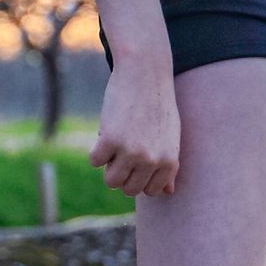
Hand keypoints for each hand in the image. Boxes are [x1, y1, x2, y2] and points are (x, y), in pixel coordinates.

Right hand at [90, 59, 180, 196]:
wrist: (144, 73)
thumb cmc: (158, 104)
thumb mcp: (171, 136)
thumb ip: (169, 165)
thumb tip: (168, 193)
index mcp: (169, 161)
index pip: (149, 191)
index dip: (140, 177)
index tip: (137, 160)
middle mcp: (151, 160)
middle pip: (129, 189)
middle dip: (123, 173)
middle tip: (124, 150)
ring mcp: (130, 151)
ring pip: (111, 181)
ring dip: (108, 165)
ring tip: (115, 144)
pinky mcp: (109, 140)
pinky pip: (95, 161)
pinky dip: (96, 150)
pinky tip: (106, 132)